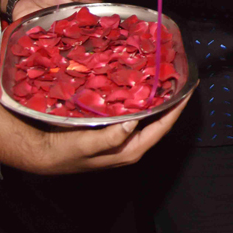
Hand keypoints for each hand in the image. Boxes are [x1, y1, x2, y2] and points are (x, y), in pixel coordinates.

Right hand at [18, 91, 193, 174]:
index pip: (162, 126)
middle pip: (160, 121)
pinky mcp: (114, 132)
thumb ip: (111, 136)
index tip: (190, 89)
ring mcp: (123, 139)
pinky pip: (135, 114)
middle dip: (172, 101)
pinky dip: (142, 100)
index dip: (177, 108)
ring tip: (166, 78)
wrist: (43, 154)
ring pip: (148, 117)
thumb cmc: (65, 152)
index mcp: (131, 150)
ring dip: (158, 99)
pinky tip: (142, 86)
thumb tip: (134, 122)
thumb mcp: (87, 144)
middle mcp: (131, 145)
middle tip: (180, 77)